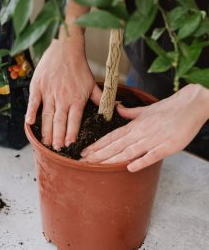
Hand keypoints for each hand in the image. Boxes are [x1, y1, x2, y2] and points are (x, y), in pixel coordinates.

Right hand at [26, 24, 101, 148]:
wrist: (66, 48)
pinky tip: (29, 123)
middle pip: (59, 122)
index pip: (74, 121)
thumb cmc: (79, 67)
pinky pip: (33, 101)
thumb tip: (114, 107)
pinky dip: (31, 112)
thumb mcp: (92, 83)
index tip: (70, 146)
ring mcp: (49, 92)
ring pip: (47, 115)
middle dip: (58, 138)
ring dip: (46, 130)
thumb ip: (100, 98)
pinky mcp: (38, 86)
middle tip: (56, 150)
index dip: (71, 134)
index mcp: (76, 99)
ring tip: (45, 143)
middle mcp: (63, 98)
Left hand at [81, 84, 208, 171]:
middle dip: (98, 154)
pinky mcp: (167, 146)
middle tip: (84, 161)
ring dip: (111, 159)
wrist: (190, 105)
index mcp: (134, 125)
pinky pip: (151, 155)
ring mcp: (153, 139)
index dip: (97, 145)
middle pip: (115, 145)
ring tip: (97, 165)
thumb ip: (130, 113)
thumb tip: (118, 109)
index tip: (85, 151)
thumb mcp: (146, 110)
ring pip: (128, 151)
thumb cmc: (168, 108)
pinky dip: (140, 161)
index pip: (111, 136)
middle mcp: (140, 132)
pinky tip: (128, 168)